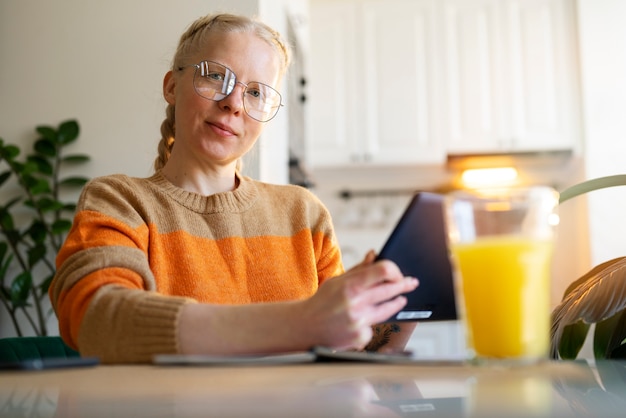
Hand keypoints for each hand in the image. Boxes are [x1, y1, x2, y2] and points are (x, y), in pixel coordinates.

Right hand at [302, 250, 418, 350]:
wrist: (305, 326)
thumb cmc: (323, 302)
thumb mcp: (337, 281)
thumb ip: (359, 270)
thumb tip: (374, 254)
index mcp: (349, 285)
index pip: (383, 271)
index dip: (395, 271)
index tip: (399, 274)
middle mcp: (355, 303)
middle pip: (390, 290)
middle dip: (404, 285)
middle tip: (412, 283)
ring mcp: (358, 322)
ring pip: (387, 310)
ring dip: (396, 303)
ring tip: (400, 300)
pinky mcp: (360, 337)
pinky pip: (374, 327)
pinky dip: (370, 324)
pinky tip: (360, 322)